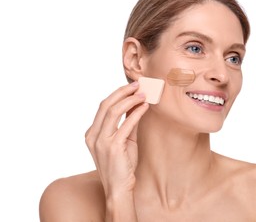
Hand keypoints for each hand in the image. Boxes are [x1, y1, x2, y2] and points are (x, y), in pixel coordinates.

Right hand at [85, 82, 148, 199]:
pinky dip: (136, 113)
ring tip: (143, 94)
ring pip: (113, 111)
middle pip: (106, 104)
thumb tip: (136, 104)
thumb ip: (127, 123)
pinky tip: (145, 107)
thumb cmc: (121, 165)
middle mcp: (93, 135)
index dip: (117, 94)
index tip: (131, 87)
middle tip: (137, 85)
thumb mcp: (123, 141)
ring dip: (130, 100)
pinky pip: (126, 124)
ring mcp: (101, 141)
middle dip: (122, 92)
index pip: (103, 107)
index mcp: (92, 133)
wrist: (119, 188)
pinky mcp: (113, 147)